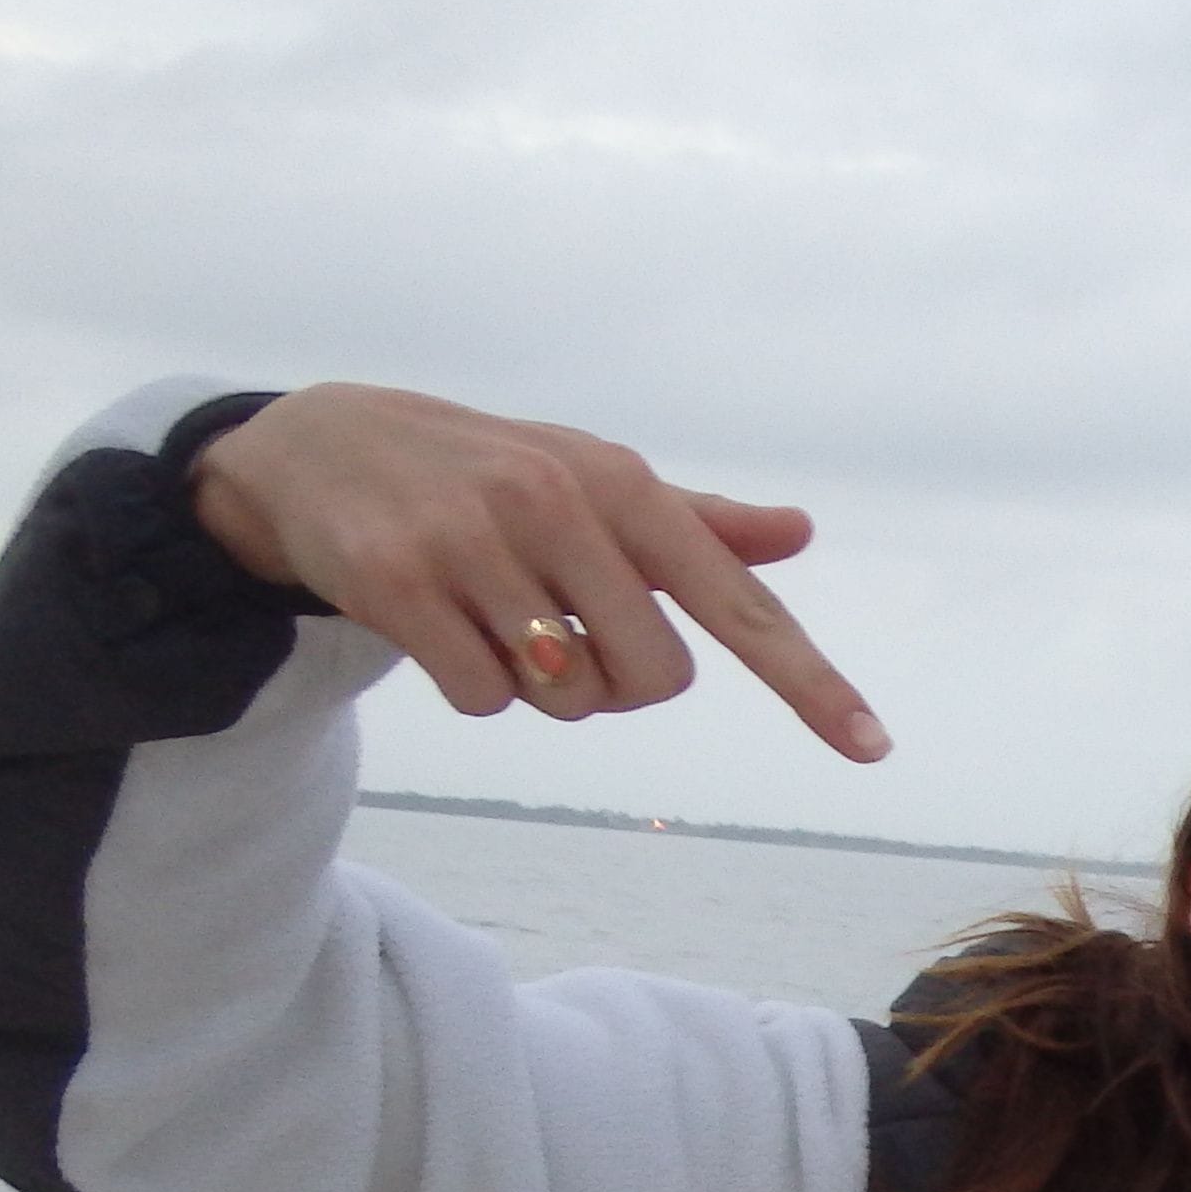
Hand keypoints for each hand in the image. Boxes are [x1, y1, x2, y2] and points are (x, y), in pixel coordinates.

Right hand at [186, 382, 889, 760]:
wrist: (318, 443)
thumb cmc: (488, 471)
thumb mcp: (592, 478)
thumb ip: (696, 523)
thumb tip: (797, 532)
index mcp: (623, 487)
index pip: (737, 604)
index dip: (808, 682)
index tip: (872, 747)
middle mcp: (556, 504)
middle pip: (651, 680)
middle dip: (615, 681)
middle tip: (561, 629)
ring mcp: (472, 540)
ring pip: (566, 697)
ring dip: (539, 685)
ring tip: (493, 612)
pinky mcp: (397, 580)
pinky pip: (484, 699)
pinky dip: (472, 685)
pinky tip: (441, 622)